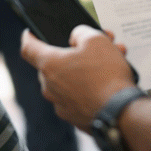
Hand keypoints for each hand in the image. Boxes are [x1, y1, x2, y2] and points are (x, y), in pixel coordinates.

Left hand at [20, 26, 135, 130]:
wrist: (122, 114)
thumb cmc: (107, 76)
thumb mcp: (96, 40)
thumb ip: (80, 33)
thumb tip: (76, 39)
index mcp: (49, 65)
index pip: (28, 48)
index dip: (29, 36)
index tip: (31, 32)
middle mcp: (50, 87)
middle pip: (55, 63)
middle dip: (74, 52)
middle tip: (93, 45)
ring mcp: (61, 105)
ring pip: (71, 79)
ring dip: (87, 68)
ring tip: (112, 60)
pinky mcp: (75, 117)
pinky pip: (79, 96)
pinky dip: (90, 87)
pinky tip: (110, 81)